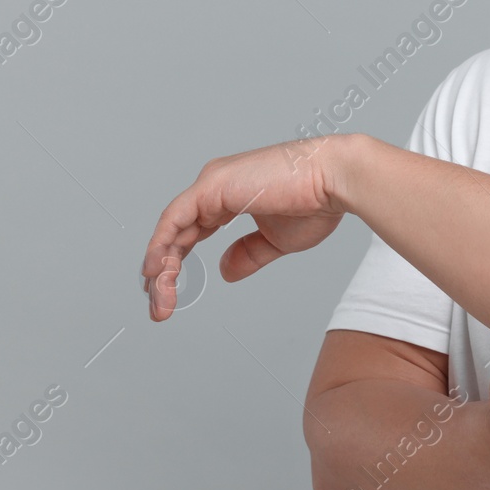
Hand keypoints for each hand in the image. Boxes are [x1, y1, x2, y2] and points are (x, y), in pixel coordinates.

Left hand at [142, 135, 349, 320]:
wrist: (333, 181)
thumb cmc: (315, 204)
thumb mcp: (275, 241)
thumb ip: (247, 254)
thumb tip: (223, 272)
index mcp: (228, 197)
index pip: (190, 232)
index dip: (175, 262)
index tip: (169, 294)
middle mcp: (215, 188)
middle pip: (176, 234)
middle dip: (164, 272)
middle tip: (160, 308)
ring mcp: (211, 184)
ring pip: (171, 229)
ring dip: (160, 267)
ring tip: (159, 300)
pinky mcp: (212, 185)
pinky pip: (174, 218)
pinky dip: (161, 244)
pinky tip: (156, 269)